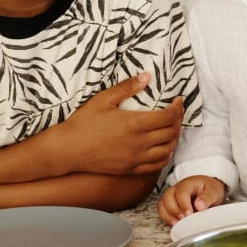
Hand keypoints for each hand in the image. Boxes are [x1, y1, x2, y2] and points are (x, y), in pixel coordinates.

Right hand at [54, 73, 184, 175]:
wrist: (68, 149)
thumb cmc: (83, 122)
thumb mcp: (103, 99)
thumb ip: (127, 87)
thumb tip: (147, 76)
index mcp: (135, 124)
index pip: (168, 116)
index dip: (178, 107)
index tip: (179, 100)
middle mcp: (139, 143)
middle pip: (171, 132)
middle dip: (178, 121)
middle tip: (177, 112)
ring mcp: (136, 158)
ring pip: (167, 150)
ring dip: (175, 138)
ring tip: (173, 129)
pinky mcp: (131, 169)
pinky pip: (156, 165)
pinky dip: (165, 156)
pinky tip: (164, 148)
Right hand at [158, 175, 225, 224]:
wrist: (207, 190)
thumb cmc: (209, 189)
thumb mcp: (214, 191)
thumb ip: (207, 197)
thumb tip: (199, 206)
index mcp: (188, 184)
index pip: (181, 192)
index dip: (183, 204)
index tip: (189, 213)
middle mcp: (176, 189)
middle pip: (167, 198)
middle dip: (174, 210)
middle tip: (183, 218)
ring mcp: (171, 197)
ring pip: (162, 205)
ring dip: (168, 215)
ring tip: (177, 223)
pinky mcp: (169, 205)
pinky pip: (162, 211)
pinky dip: (166, 218)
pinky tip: (174, 223)